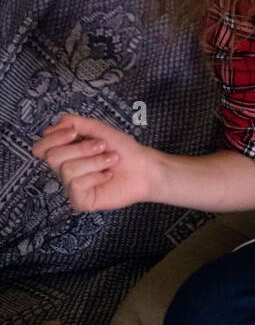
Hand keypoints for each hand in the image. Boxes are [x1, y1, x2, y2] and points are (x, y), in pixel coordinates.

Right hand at [31, 113, 160, 213]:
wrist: (143, 166)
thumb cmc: (122, 148)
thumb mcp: (97, 129)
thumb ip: (73, 123)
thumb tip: (48, 129)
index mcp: (66, 153)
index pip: (40, 147)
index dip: (53, 138)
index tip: (73, 132)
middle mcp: (65, 170)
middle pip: (52, 156)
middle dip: (81, 148)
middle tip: (102, 147)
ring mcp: (71, 187)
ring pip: (67, 169)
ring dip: (94, 161)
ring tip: (110, 160)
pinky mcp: (80, 201)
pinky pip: (76, 185)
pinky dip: (96, 176)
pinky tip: (107, 176)